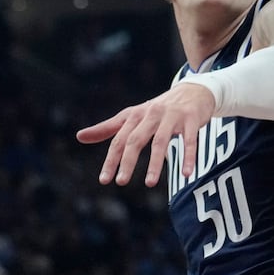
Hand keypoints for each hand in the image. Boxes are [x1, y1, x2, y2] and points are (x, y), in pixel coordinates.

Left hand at [76, 83, 216, 187]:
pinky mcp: (192, 119)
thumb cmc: (160, 109)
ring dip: (155, 163)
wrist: (194, 90)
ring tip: (150, 184)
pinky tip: (186, 174)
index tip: (104, 180)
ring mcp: (172, 116)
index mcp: (136, 115)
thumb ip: (108, 128)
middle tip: (121, 182)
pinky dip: (188, 157)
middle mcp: (152, 114)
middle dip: (128, 161)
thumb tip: (79, 136)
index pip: (119, 139)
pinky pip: (189, 140)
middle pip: (136, 139)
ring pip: (161, 141)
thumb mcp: (133, 116)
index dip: (111, 159)